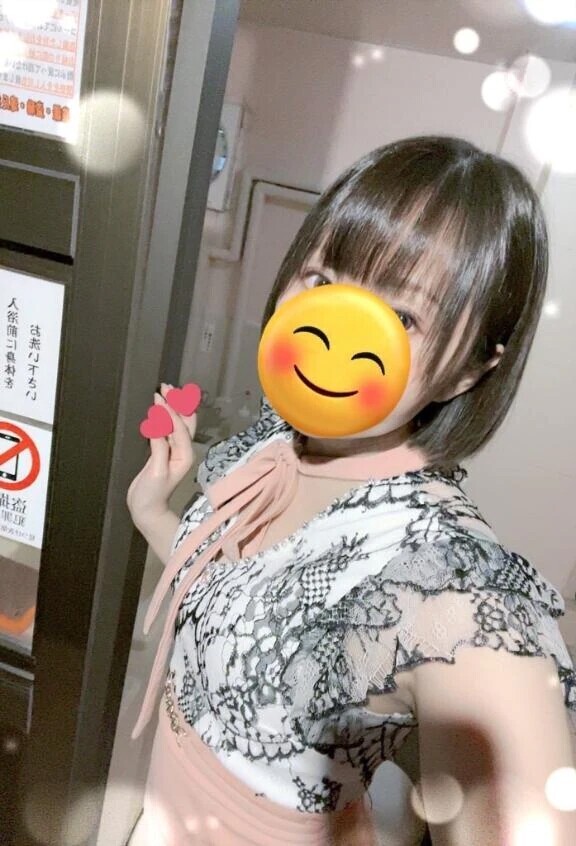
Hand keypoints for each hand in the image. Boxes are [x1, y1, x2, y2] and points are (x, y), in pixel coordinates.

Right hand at [127, 385, 196, 526]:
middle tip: (166, 386)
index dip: (170, 411)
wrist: (146, 510)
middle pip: (183, 421)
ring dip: (171, 407)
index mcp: (185, 455)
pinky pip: (167, 429)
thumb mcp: (157, 471)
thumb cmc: (152, 493)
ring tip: (164, 391)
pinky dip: (163, 417)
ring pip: (176, 423)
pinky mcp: (164, 451)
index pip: (179, 427)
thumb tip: (159, 425)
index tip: (159, 396)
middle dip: (176, 403)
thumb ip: (160, 448)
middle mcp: (183, 450)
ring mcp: (174, 450)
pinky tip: (158, 408)